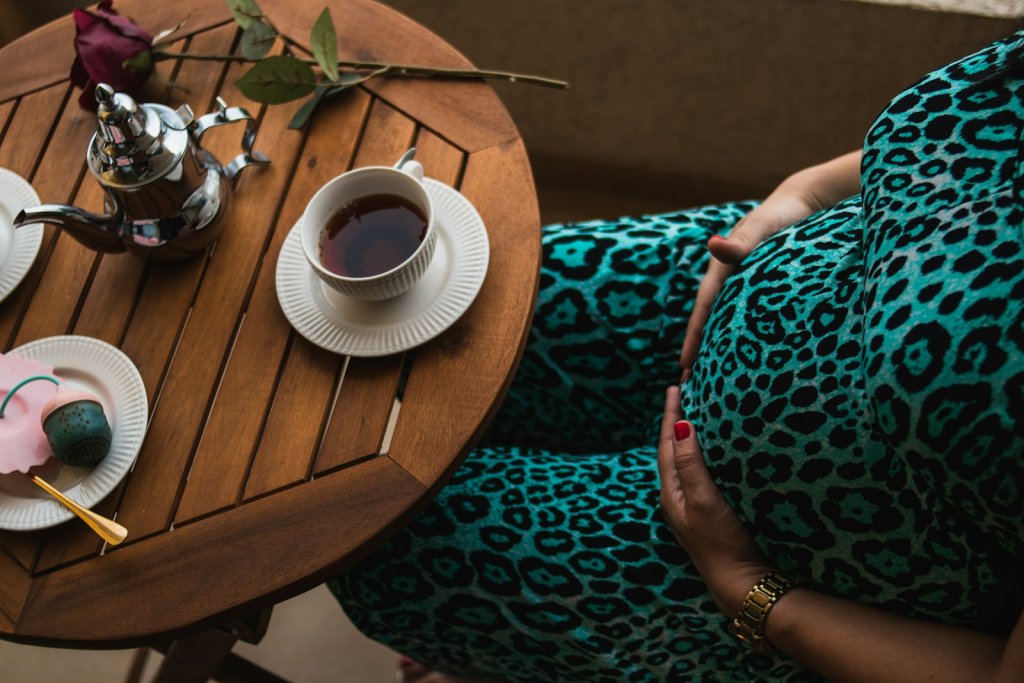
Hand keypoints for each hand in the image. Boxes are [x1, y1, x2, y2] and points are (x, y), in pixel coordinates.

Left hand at [657, 386, 768, 615]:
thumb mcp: (704, 499)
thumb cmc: (722, 543)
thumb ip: (690, 463)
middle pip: (671, 450)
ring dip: (687, 437)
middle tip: (683, 391)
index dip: (670, 414)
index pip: (666, 443)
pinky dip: (700, 455)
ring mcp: (691, 508)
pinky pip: (698, 475)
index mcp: (670, 492)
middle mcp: (676, 498)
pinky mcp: (708, 515)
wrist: (741, 585)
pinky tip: (711, 454)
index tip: (674, 386)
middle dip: (675, 420)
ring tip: (693, 414)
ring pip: (684, 462)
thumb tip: (679, 424)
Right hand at [678, 151, 861, 379]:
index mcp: (723, 268)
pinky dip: (734, 337)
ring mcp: (741, 286)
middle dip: (698, 349)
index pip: (704, 307)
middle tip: (688, 383)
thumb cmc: (785, 214)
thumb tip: (714, 246)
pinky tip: (737, 355)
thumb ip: (742, 240)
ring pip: (724, 321)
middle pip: (709, 320)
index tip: (684, 364)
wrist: (804, 203)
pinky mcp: (757, 290)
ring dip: (714, 347)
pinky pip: (741, 318)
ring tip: (708, 377)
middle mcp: (728, 279)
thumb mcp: (764, 225)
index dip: (694, 337)